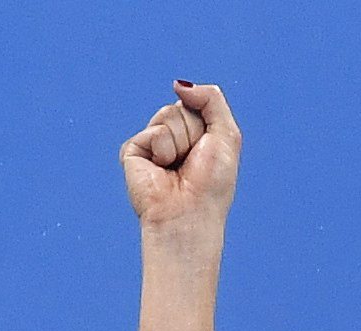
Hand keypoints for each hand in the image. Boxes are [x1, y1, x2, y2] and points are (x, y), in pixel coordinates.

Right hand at [120, 81, 240, 231]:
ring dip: (181, 143)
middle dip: (194, 133)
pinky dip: (164, 149)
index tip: (209, 155)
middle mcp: (173, 138)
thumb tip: (179, 84)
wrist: (189, 216)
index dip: (208, 127)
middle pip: (182, 108)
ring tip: (178, 168)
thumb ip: (211, 99)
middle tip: (193, 163)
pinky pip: (153, 132)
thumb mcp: (227, 136)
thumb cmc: (211, 187)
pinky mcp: (134, 150)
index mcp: (195, 137)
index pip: (197, 105)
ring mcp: (152, 143)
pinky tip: (162, 170)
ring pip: (168, 116)